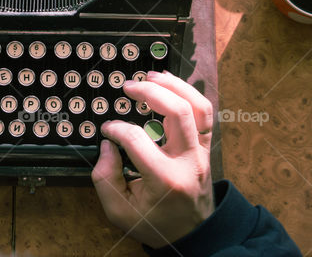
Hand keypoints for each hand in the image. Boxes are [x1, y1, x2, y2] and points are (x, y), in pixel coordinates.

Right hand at [92, 70, 214, 248]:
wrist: (192, 234)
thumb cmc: (155, 223)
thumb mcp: (119, 212)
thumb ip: (105, 178)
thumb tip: (108, 145)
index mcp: (164, 179)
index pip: (137, 139)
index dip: (116, 129)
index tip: (107, 129)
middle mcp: (188, 162)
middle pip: (178, 112)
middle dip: (150, 92)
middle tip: (129, 87)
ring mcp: (201, 153)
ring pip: (198, 107)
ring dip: (175, 86)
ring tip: (153, 76)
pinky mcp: (206, 147)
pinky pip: (205, 113)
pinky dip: (189, 94)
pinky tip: (170, 87)